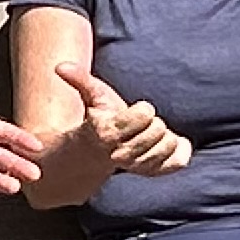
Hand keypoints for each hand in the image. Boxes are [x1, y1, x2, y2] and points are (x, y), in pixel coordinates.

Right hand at [56, 62, 192, 175]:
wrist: (100, 151)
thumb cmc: (99, 118)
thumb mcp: (91, 96)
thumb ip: (78, 79)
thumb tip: (59, 66)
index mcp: (107, 133)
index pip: (143, 116)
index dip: (143, 110)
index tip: (135, 110)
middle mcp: (121, 154)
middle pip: (157, 130)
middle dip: (153, 122)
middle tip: (141, 124)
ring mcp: (138, 166)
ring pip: (167, 147)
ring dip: (164, 136)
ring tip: (151, 133)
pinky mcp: (154, 172)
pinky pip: (179, 162)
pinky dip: (180, 150)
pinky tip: (172, 142)